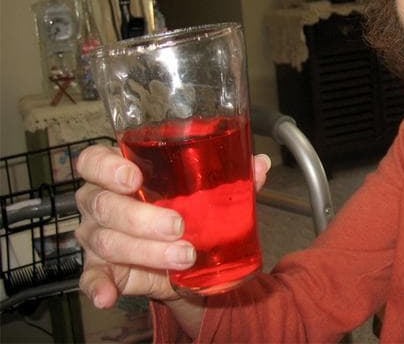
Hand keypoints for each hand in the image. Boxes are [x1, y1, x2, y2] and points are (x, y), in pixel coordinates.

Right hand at [75, 145, 271, 308]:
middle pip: (105, 205)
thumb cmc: (185, 208)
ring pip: (108, 241)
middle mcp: (100, 201)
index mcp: (120, 173)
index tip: (134, 178)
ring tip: (183, 257)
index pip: (94, 161)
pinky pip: (91, 278)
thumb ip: (232, 176)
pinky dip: (98, 288)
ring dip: (146, 252)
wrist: (183, 255)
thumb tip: (259, 164)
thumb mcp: (208, 191)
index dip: (107, 168)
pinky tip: (108, 296)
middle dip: (142, 217)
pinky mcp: (100, 269)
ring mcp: (97, 236)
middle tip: (178, 226)